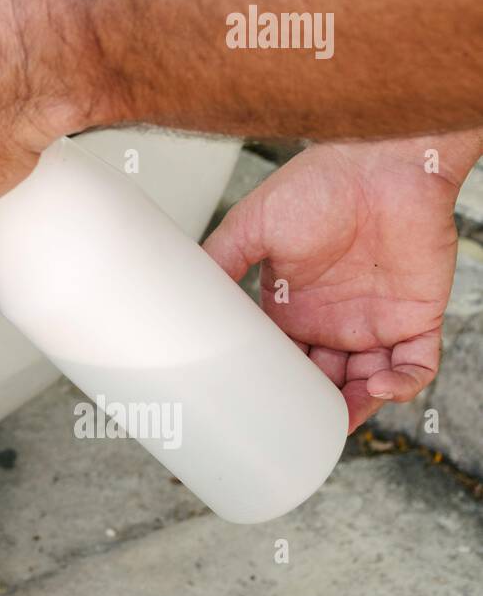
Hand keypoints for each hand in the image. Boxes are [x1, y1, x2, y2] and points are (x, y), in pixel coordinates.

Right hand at [203, 132, 480, 430]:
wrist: (381, 162)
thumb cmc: (319, 183)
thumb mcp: (253, 223)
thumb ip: (220, 258)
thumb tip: (179, 289)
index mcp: (291, 306)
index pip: (279, 360)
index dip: (272, 387)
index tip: (255, 410)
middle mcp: (331, 320)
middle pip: (322, 382)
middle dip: (312, 411)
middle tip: (298, 433)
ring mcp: (375, 321)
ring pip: (368, 384)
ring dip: (356, 406)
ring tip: (340, 419)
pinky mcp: (417, 317)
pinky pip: (416, 365)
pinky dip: (404, 384)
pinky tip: (381, 384)